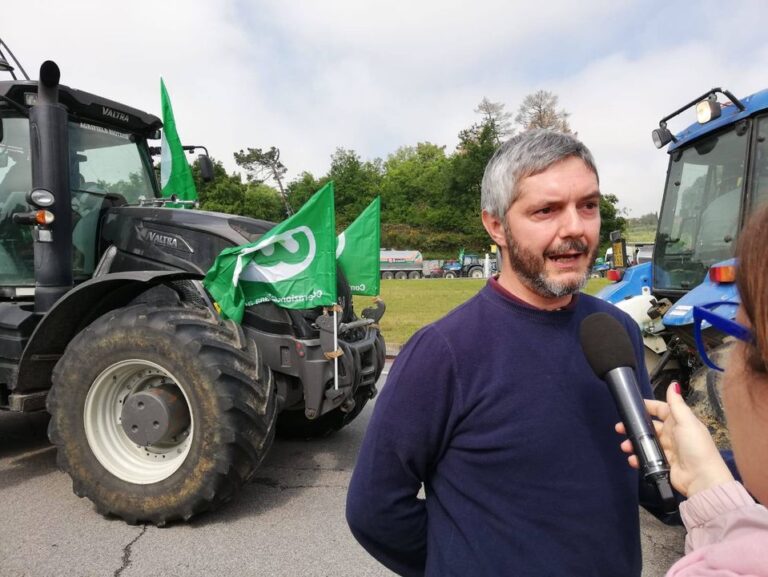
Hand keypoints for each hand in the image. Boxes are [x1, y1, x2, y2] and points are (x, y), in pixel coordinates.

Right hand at [615, 382, 733, 497]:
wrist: (701, 479)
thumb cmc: (695, 447)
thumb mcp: (687, 422)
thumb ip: (677, 404)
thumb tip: (673, 383)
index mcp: (679, 422)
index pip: (660, 409)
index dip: (647, 407)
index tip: (631, 406)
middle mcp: (672, 434)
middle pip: (649, 427)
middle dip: (635, 426)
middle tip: (620, 428)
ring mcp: (667, 450)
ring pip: (645, 443)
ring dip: (634, 443)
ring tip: (625, 446)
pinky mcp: (663, 464)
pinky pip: (647, 458)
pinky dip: (638, 458)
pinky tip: (633, 459)